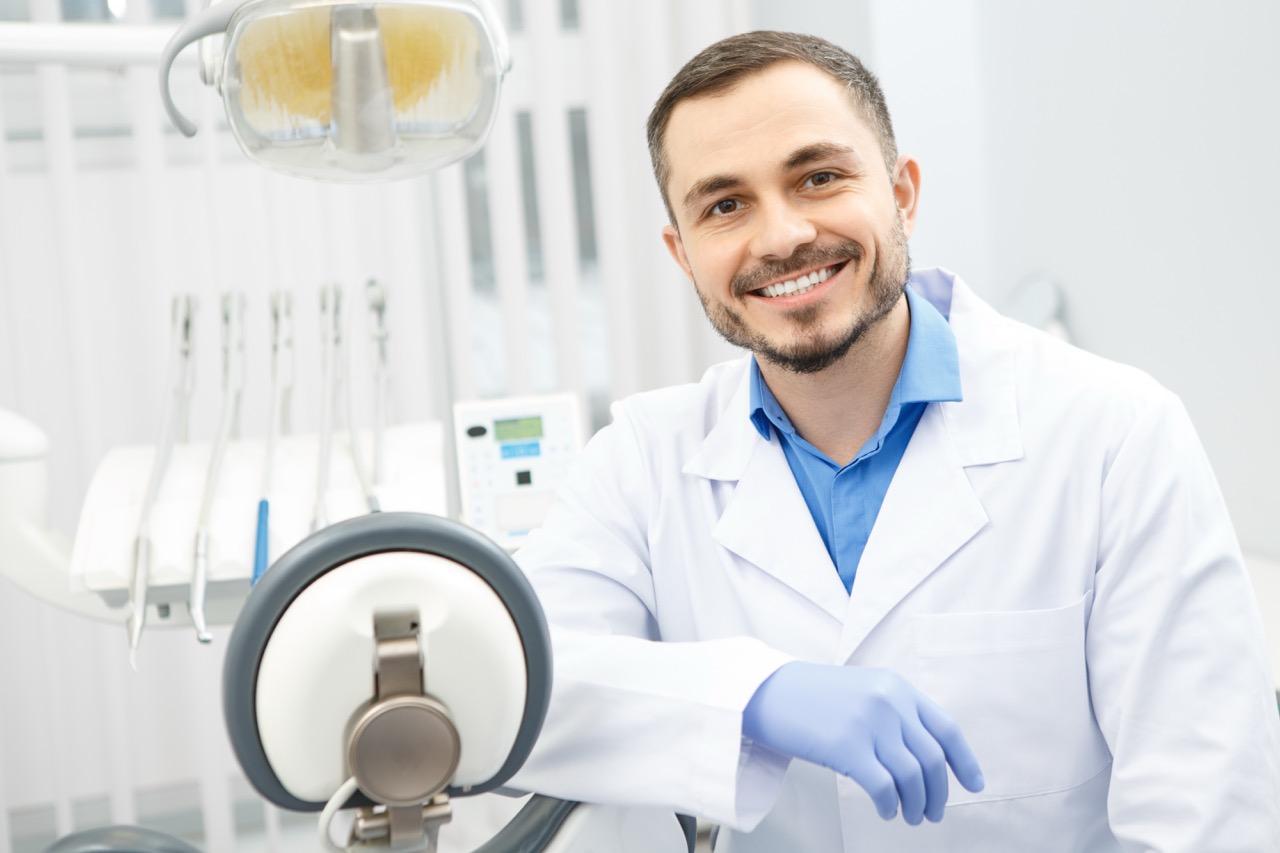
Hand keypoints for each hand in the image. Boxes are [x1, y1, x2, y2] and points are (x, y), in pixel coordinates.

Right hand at [742, 662, 983, 823]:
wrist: (765, 691)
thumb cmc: (812, 697)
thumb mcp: (863, 690)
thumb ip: (895, 713)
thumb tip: (926, 759)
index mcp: (897, 687)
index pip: (946, 728)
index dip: (965, 761)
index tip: (974, 784)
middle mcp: (889, 702)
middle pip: (933, 759)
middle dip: (939, 793)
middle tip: (933, 813)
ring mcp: (868, 723)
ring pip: (912, 777)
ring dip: (916, 804)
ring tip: (910, 816)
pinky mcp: (846, 747)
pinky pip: (883, 787)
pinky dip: (890, 805)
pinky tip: (886, 811)